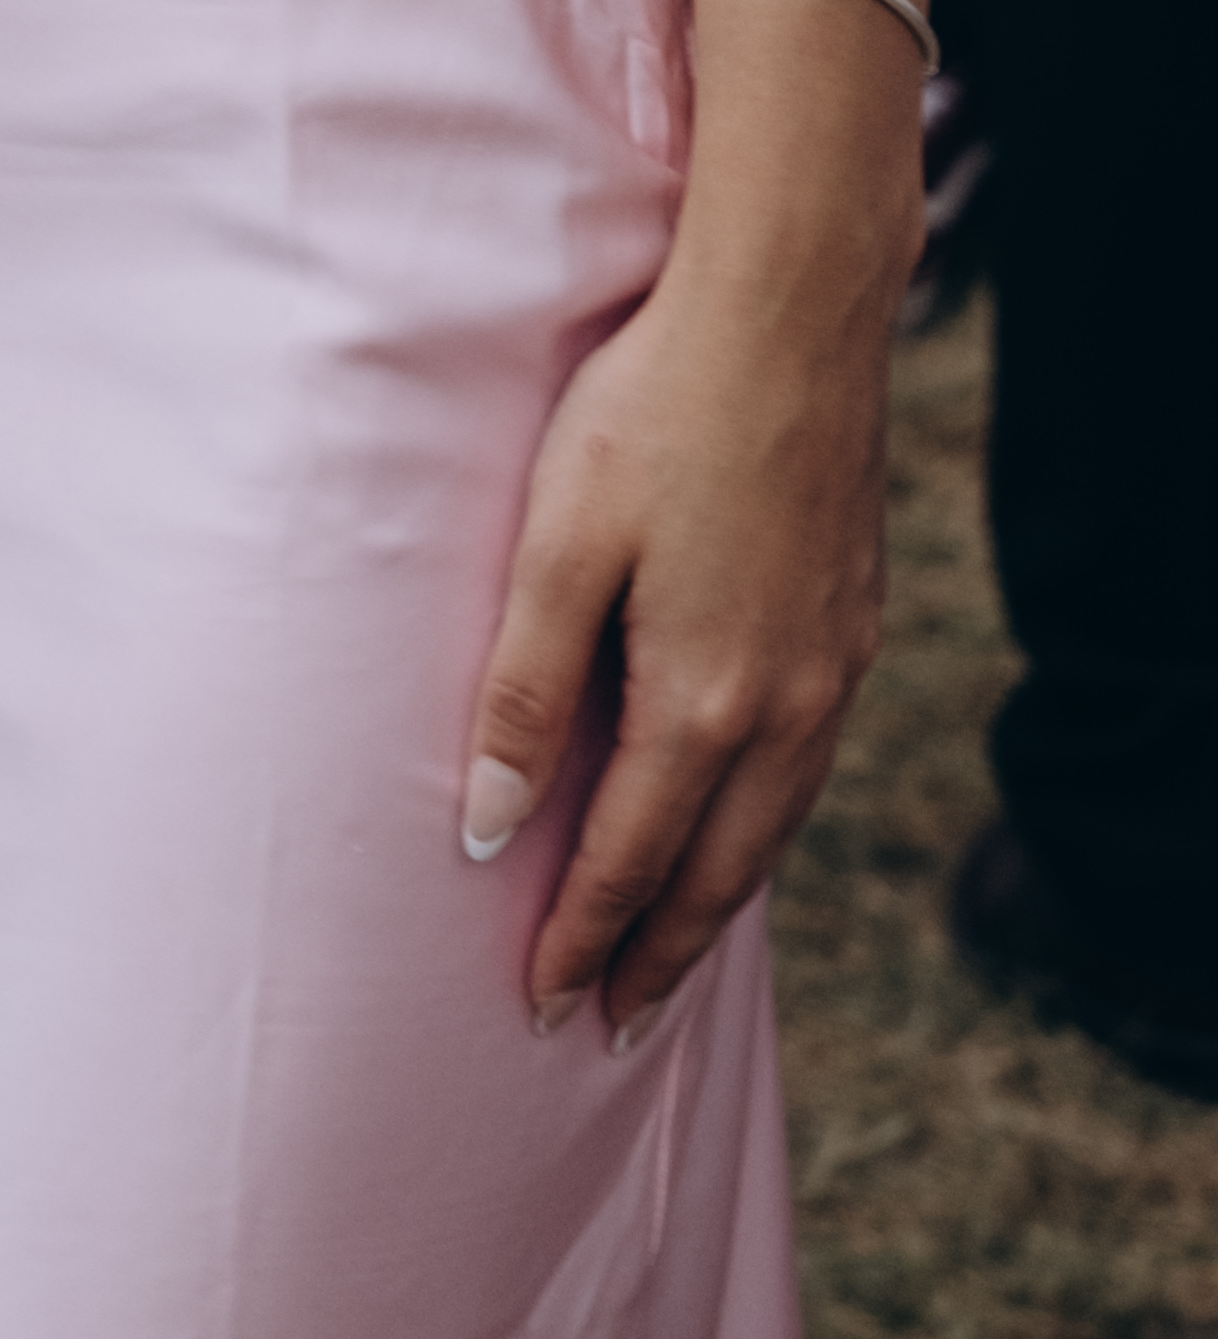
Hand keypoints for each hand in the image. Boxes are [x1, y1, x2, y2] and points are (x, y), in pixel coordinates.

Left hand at [457, 230, 894, 1042]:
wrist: (789, 316)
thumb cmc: (650, 411)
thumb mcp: (556, 541)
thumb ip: (520, 687)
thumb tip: (485, 825)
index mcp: (704, 699)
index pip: (631, 860)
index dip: (582, 937)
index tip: (541, 1006)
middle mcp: (787, 707)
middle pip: (717, 872)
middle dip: (658, 955)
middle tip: (609, 1022)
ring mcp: (834, 668)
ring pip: (772, 826)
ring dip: (715, 898)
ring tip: (667, 951)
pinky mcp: (853, 623)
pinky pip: (805, 766)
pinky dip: (761, 824)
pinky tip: (734, 820)